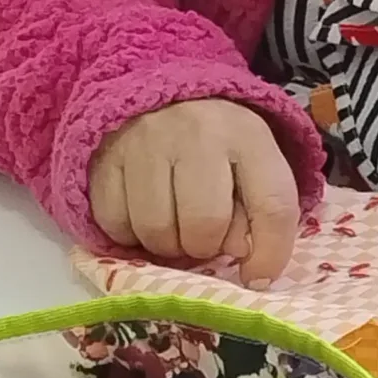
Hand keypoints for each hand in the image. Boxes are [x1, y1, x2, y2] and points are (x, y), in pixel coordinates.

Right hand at [89, 99, 300, 286]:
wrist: (160, 99)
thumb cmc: (217, 146)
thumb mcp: (254, 167)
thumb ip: (262, 215)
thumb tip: (248, 268)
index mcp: (249, 136)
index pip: (272, 205)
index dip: (269, 254)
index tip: (257, 278)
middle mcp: (197, 132)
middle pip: (205, 223)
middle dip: (205, 246)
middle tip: (201, 237)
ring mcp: (145, 142)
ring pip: (155, 229)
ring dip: (166, 245)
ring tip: (172, 226)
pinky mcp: (105, 157)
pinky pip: (115, 223)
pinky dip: (129, 234)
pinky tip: (141, 215)